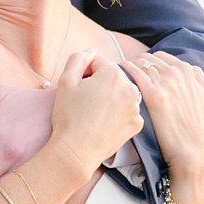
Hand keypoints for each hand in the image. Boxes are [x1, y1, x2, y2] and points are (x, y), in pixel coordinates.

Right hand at [50, 48, 141, 173]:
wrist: (76, 151)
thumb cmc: (68, 116)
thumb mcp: (66, 80)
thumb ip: (79, 58)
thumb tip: (92, 52)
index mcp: (114, 73)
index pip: (98, 63)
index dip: (84, 73)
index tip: (78, 88)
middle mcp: (131, 87)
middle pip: (112, 77)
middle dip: (99, 84)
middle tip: (85, 102)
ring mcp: (136, 106)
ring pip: (121, 93)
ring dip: (110, 98)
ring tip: (94, 113)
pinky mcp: (137, 123)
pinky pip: (127, 111)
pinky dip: (118, 114)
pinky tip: (104, 122)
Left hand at [123, 51, 203, 202]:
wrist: (190, 147)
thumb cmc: (197, 125)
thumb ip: (198, 78)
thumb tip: (189, 68)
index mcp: (188, 71)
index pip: (161, 57)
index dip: (149, 63)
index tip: (140, 71)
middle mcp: (176, 72)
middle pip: (148, 59)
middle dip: (137, 64)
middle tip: (126, 73)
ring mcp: (165, 82)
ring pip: (140, 64)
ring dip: (128, 67)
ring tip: (119, 76)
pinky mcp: (153, 95)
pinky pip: (134, 74)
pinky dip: (125, 72)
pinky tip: (119, 78)